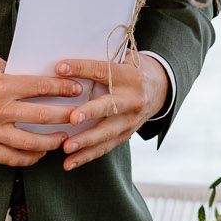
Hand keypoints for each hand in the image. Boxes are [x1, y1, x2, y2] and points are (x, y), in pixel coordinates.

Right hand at [0, 55, 80, 167]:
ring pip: (31, 144)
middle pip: (43, 117)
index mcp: (2, 86)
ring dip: (52, 143)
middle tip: (80, 117)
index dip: (64, 89)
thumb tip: (35, 76)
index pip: (42, 88)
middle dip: (67, 117)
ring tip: (64, 139)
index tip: (78, 90)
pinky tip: (38, 155)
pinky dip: (28, 158)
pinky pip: (10, 158)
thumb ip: (12, 70)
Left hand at [52, 56, 167, 171]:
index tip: (60, 68)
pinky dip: (87, 156)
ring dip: (86, 141)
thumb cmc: (132, 70)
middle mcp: (132, 99)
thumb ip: (103, 59)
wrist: (161, 89)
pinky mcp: (126, 134)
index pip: (103, 71)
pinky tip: (69, 162)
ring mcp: (130, 120)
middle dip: (91, 113)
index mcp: (129, 76)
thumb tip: (67, 60)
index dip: (81, 68)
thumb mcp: (125, 58)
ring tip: (66, 147)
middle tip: (73, 118)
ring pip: (107, 132)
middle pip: (110, 106)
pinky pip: (105, 147)